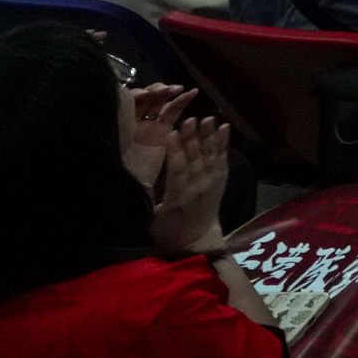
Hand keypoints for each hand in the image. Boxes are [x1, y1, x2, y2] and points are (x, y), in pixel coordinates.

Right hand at [142, 94, 230, 256]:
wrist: (196, 238)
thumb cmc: (167, 229)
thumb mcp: (152, 219)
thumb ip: (148, 199)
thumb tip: (131, 182)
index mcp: (178, 197)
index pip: (177, 170)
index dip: (175, 151)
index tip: (171, 133)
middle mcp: (197, 187)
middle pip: (194, 159)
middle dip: (192, 138)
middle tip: (190, 119)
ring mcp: (211, 183)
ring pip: (210, 156)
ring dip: (209, 136)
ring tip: (208, 119)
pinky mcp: (220, 179)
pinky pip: (223, 158)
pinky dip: (224, 143)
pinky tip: (225, 127)